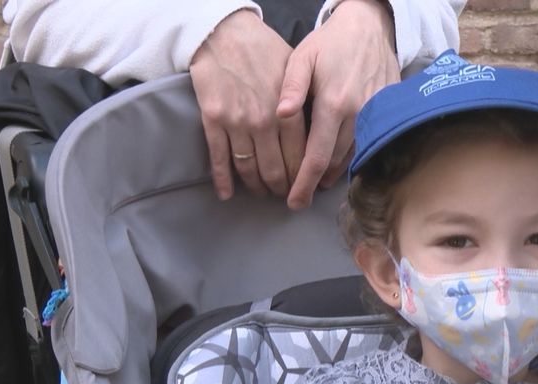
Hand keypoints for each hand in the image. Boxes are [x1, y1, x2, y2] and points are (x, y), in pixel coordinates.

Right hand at [190, 10, 299, 199]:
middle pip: (276, 170)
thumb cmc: (264, 51)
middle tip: (285, 196)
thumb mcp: (297, 73)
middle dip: (283, 189)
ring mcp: (237, 123)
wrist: (223, 33)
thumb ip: (308, 104)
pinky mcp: (213, 120)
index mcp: (288, 112)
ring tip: (263, 193)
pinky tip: (227, 194)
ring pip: (249, 169)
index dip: (303, 178)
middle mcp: (264, 122)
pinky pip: (219, 158)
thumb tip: (323, 131)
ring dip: (257, 187)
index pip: (300, 158)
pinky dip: (223, 180)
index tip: (306, 187)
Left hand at [277, 0, 399, 207]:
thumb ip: (291, 86)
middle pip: (334, 163)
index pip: (317, 156)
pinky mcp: (384, 115)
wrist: (371, 27)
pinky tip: (336, 165)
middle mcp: (358, 116)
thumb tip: (280, 114)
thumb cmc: (331, 42)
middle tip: (298, 198)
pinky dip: (349, 160)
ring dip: (332, 174)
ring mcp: (374, 117)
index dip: (304, 183)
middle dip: (314, 184)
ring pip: (351, 158)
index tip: (293, 201)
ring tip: (314, 184)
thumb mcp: (304, 56)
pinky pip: (365, 146)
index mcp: (334, 104)